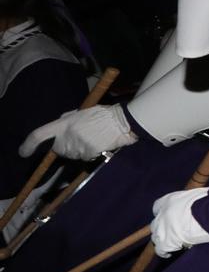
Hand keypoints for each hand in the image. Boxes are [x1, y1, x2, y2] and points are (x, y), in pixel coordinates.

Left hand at [20, 103, 134, 159]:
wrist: (122, 121)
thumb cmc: (103, 115)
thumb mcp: (81, 113)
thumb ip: (67, 122)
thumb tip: (58, 133)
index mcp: (63, 123)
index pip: (39, 134)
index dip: (28, 145)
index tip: (24, 153)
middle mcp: (67, 135)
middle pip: (59, 149)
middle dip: (66, 147)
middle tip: (82, 138)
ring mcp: (77, 145)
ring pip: (72, 155)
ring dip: (80, 151)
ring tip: (94, 139)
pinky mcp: (88, 153)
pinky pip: (85, 158)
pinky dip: (91, 154)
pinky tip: (99, 145)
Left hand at [150, 188, 208, 257]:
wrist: (207, 214)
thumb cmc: (206, 202)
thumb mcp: (195, 195)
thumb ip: (189, 199)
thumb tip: (195, 199)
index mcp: (168, 200)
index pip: (157, 206)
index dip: (163, 212)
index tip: (170, 216)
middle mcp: (161, 215)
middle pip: (155, 224)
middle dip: (162, 227)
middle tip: (172, 230)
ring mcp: (162, 229)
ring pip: (155, 237)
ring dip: (162, 240)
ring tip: (171, 243)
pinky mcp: (166, 242)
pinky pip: (160, 250)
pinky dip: (163, 252)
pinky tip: (168, 254)